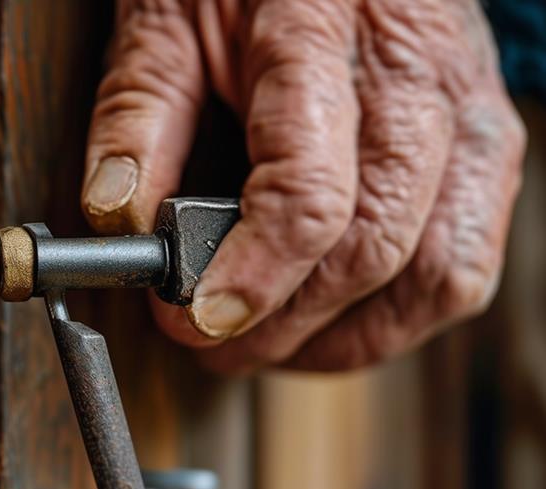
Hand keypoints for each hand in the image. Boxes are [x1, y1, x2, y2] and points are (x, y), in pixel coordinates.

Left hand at [82, 0, 525, 370]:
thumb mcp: (167, 19)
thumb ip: (137, 115)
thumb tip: (115, 213)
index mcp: (318, 41)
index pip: (309, 193)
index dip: (256, 277)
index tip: (201, 318)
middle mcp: (412, 79)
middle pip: (376, 246)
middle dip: (289, 323)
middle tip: (215, 342)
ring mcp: (464, 112)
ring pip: (441, 271)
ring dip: (351, 334)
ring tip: (276, 343)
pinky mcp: (486, 141)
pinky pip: (469, 260)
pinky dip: (403, 311)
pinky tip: (341, 314)